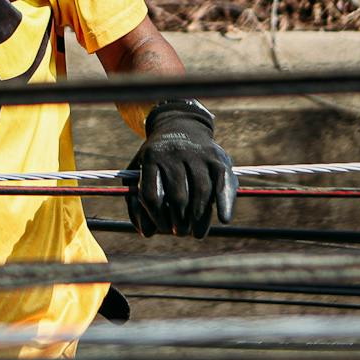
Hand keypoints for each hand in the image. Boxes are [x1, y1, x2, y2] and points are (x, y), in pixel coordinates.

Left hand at [125, 103, 235, 238]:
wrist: (181, 126)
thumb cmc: (156, 159)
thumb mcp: (138, 172)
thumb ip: (135, 201)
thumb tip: (145, 233)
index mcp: (152, 157)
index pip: (151, 196)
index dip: (156, 218)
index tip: (162, 229)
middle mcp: (175, 153)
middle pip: (178, 197)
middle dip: (179, 222)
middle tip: (180, 233)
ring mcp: (198, 154)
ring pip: (201, 192)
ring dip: (199, 219)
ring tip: (196, 233)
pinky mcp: (218, 157)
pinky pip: (223, 182)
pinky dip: (225, 202)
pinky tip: (223, 219)